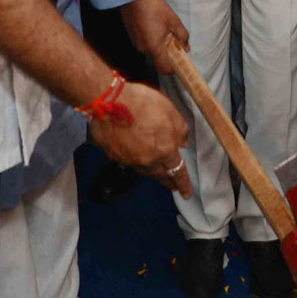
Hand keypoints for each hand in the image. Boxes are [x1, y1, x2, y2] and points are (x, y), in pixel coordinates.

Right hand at [89, 81, 191, 195]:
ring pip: (145, 171)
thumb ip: (180, 129)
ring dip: (154, 173)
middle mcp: (147, 160)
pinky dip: (138, 163)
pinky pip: (131, 163)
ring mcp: (129, 160)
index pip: (177, 171)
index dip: (183, 184)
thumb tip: (183, 144)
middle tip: (174, 187)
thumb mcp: (170, 111)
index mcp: (165, 150)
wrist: (109, 103)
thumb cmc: (143, 103)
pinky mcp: (115, 156)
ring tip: (159, 173)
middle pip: (161, 175)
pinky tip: (138, 158)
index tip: (187, 194)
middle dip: (169, 182)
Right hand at [121, 0, 188, 72]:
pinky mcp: (132, 36)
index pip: (164, 69)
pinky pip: (145, 43)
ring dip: (159, 44)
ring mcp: (136, 43)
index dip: (173, 69)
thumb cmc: (155, 9)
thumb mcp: (174, 21)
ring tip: (163, 27)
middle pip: (158, 58)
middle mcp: (144, 49)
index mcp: (155, 48)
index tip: (179, 62)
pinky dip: (152, 38)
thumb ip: (182, 36)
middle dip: (168, 52)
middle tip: (174, 38)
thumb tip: (186, 47)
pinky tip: (154, 24)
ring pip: (151, 49)